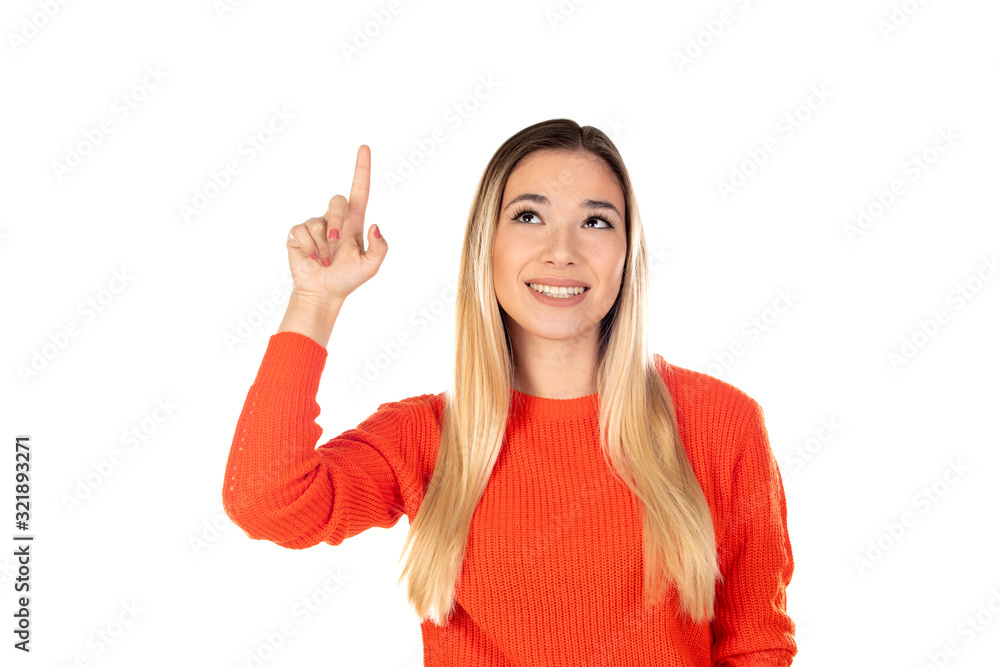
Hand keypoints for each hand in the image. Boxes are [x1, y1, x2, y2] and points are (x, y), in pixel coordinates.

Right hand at [285, 145, 386, 302]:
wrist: (322, 293)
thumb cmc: (347, 279)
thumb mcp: (370, 266)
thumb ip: (380, 247)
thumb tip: (375, 225)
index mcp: (354, 223)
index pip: (359, 189)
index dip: (362, 168)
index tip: (365, 147)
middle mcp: (335, 220)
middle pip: (337, 201)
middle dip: (337, 222)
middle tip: (336, 246)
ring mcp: (315, 225)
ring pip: (319, 222)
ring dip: (323, 246)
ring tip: (325, 261)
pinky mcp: (298, 233)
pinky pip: (302, 230)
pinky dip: (309, 248)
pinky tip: (311, 259)